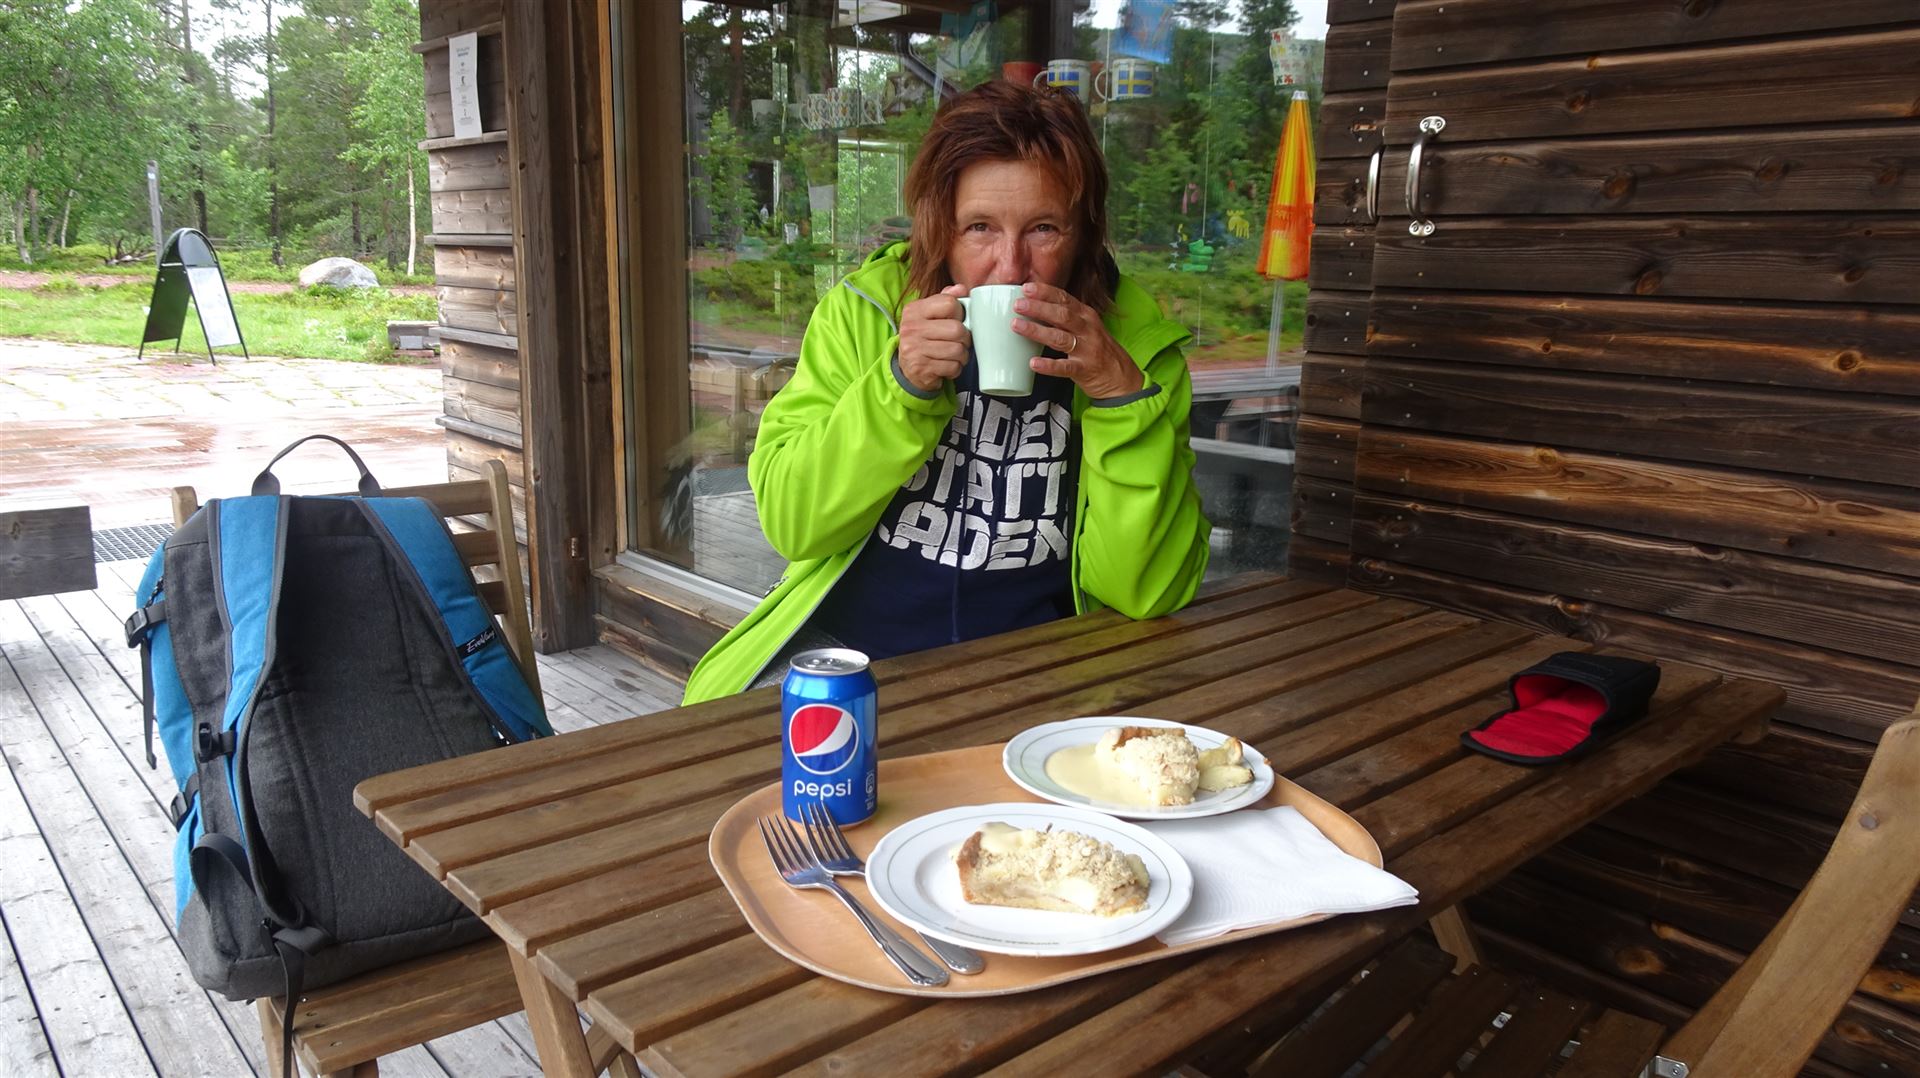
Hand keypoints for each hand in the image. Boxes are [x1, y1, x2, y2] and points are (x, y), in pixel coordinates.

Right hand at [896, 284, 970, 393]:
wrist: (908, 369)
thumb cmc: (925, 338)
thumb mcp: (931, 315)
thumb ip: (946, 299)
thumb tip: (961, 289)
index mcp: (914, 310)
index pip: (950, 303)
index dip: (960, 313)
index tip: (956, 320)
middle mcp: (911, 328)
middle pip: (957, 329)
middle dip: (965, 338)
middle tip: (960, 341)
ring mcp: (914, 348)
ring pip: (957, 350)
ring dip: (962, 355)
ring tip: (955, 355)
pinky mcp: (921, 368)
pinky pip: (953, 367)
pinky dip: (956, 368)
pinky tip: (947, 366)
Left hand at [1011, 282, 1144, 399]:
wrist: (1121, 378)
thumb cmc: (1098, 351)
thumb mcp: (1087, 328)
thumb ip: (1066, 318)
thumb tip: (1034, 308)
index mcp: (1086, 316)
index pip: (1065, 299)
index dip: (1045, 292)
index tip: (1026, 288)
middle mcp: (1088, 329)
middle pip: (1062, 314)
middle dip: (1039, 307)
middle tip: (1018, 304)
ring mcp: (1087, 349)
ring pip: (1060, 337)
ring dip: (1037, 331)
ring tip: (1017, 326)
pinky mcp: (1085, 369)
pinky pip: (1064, 367)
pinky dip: (1048, 365)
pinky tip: (1033, 363)